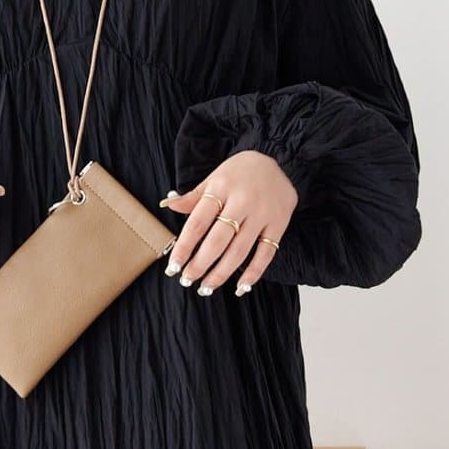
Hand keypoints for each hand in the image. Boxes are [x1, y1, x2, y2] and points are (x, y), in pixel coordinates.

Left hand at [158, 150, 296, 294]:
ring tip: (206, 287)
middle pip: (217, 241)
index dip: (183, 248)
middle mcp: (242, 202)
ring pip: (239, 251)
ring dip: (221, 274)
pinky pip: (265, 254)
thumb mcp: (215, 178)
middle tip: (187, 280)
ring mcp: (262, 215)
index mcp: (221, 188)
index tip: (173, 266)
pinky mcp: (279, 224)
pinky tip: (240, 287)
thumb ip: (193, 196)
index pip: (197, 223)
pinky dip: (253, 273)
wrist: (281, 161)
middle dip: (200, 265)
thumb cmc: (241, 172)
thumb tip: (168, 204)